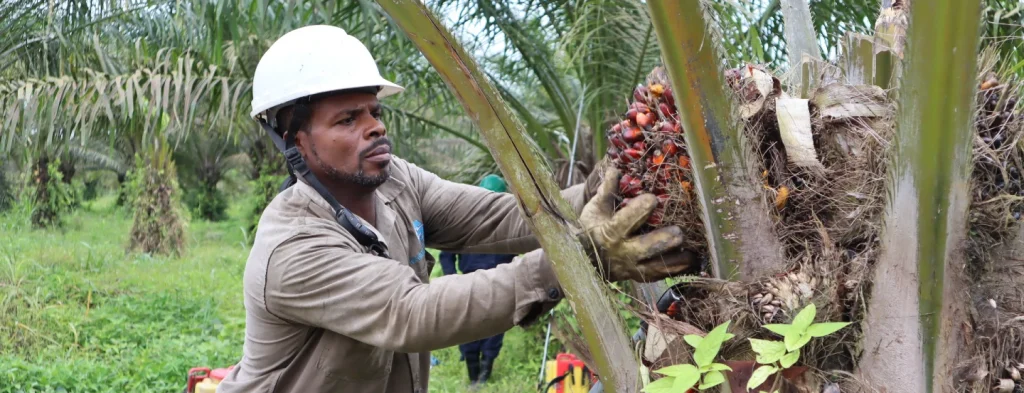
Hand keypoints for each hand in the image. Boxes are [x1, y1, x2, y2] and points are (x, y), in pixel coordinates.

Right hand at [577, 166, 696, 280]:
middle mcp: (623, 252)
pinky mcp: (641, 276)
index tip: (653, 198)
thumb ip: (607, 190)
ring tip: (693, 252)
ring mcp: (633, 268)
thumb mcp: (595, 209)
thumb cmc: (592, 229)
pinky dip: (678, 270)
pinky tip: (692, 261)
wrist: (586, 260)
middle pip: (646, 248)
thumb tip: (615, 167)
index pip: (625, 221)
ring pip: (658, 267)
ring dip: (677, 260)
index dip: (639, 210)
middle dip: (664, 241)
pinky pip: (662, 276)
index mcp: (610, 233)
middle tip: (679, 232)